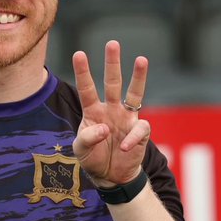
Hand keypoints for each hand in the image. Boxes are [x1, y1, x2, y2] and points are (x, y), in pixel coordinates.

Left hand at [71, 40, 149, 187]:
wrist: (112, 177)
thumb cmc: (94, 158)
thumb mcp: (81, 150)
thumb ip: (87, 138)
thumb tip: (104, 128)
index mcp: (93, 111)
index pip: (87, 89)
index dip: (83, 72)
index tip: (79, 54)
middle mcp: (111, 110)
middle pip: (113, 82)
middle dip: (112, 63)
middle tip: (112, 43)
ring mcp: (127, 119)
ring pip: (135, 93)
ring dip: (138, 77)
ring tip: (141, 59)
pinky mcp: (140, 132)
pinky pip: (139, 129)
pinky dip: (133, 138)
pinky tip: (125, 148)